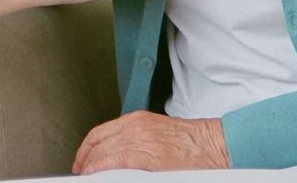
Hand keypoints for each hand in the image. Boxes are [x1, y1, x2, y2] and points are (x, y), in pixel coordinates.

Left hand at [73, 111, 229, 172]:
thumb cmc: (193, 143)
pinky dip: (101, 168)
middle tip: (81, 172)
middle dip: (86, 160)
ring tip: (87, 175)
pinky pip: (115, 161)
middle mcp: (135, 127)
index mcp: (137, 120)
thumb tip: (118, 155)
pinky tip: (95, 174)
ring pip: (103, 153)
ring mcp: (140, 140)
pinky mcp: (147, 155)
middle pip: (98, 143)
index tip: (81, 160)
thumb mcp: (158, 133)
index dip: (85, 149)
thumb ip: (136, 140)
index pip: (99, 133)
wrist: (215, 144)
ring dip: (91, 166)